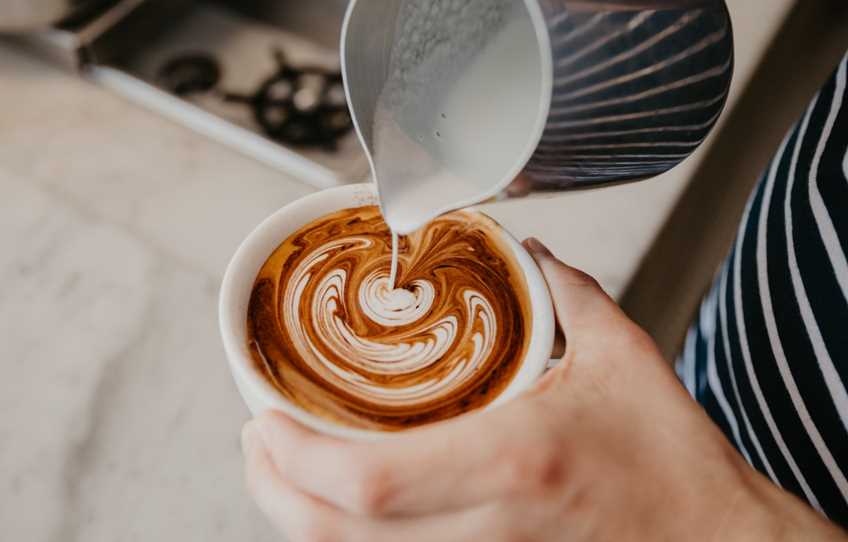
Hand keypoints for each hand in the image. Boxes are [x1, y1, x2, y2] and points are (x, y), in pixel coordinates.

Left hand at [241, 238, 845, 541]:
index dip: (296, 456)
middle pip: (335, 532)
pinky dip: (347, 535)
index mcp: (512, 462)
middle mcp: (485, 528)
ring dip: (299, 514)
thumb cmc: (673, 461)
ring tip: (283, 463)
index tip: (266, 417)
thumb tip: (531, 253)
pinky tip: (340, 502)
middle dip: (273, 488)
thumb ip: (568, 294)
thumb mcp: (623, 360)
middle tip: (257, 436)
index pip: (367, 481)